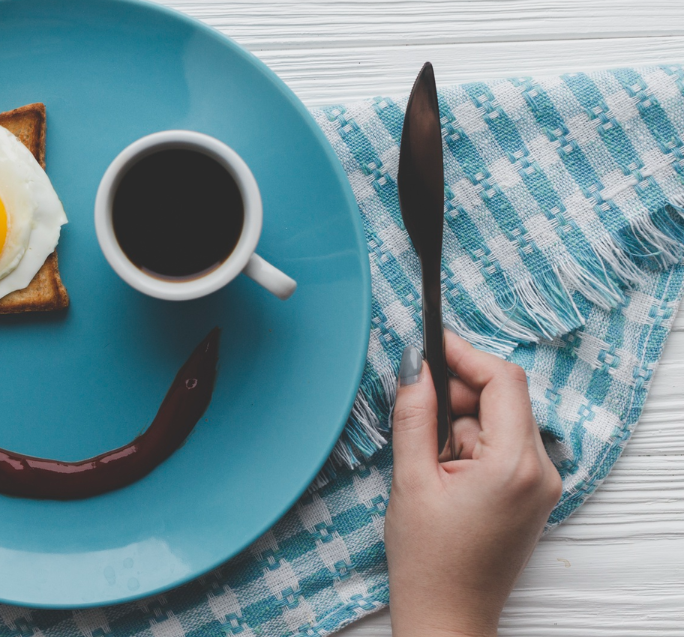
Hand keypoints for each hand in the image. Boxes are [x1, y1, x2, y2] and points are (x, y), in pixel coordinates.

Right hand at [385, 331, 561, 636]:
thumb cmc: (428, 559)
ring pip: (498, 421)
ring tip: (427, 464)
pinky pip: (503, 445)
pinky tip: (444, 473)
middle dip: (456, 394)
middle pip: (502, 398)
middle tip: (414, 409)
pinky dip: (470, 445)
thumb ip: (414, 414)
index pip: (503, 381)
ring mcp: (541, 483)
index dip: (466, 354)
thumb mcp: (411, 479)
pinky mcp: (532, 492)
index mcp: (514, 465)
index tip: (432, 341)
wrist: (447, 613)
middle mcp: (540, 470)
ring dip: (459, 424)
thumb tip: (415, 364)